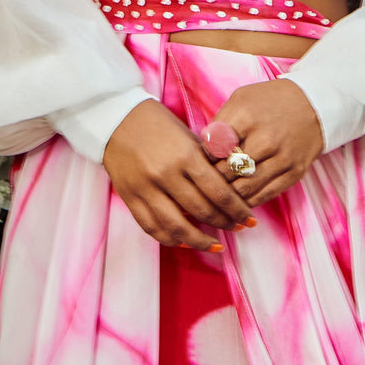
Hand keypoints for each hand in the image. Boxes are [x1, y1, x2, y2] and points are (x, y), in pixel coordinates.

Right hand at [103, 99, 252, 249]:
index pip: (218, 192)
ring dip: (200, 241)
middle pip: (202, 211)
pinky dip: (171, 239)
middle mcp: (166, 174)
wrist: (116, 119)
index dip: (237, 210)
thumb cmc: (158, 123)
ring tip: (215, 246)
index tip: (249, 219)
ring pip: (177, 227)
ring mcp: (146, 188)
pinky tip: (186, 242)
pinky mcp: (130, 198)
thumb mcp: (187, 136)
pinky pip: (152, 228)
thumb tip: (229, 189)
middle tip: (237, 228)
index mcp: (185, 155)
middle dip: (224, 223)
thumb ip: (206, 162)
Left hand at [208, 80, 322, 206]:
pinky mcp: (294, 173)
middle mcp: (265, 138)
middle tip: (208, 181)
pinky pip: (265, 195)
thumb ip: (220, 122)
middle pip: (227, 171)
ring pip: (244, 188)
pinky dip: (248, 201)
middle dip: (214, 178)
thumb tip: (203, 148)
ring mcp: (282, 158)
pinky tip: (240, 199)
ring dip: (229, 194)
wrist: (314, 103)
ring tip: (222, 192)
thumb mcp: (241, 98)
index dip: (205, 157)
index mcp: (247, 116)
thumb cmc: (270, 101)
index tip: (204, 160)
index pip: (213, 148)